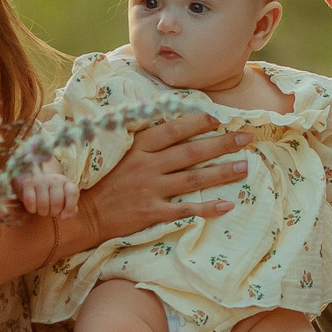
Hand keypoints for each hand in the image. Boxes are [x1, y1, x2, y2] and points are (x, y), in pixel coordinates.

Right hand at [16, 169, 78, 220]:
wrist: (36, 179)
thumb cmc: (53, 195)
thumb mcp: (65, 200)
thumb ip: (71, 210)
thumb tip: (64, 216)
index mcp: (67, 183)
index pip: (72, 193)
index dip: (70, 207)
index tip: (64, 215)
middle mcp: (55, 179)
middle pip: (57, 201)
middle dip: (54, 212)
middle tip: (51, 212)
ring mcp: (41, 180)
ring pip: (43, 202)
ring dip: (43, 212)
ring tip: (43, 210)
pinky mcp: (28, 183)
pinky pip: (30, 201)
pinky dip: (32, 209)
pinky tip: (34, 208)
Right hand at [73, 111, 249, 246]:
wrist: (86, 213)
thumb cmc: (107, 179)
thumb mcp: (123, 151)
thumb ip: (149, 140)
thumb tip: (180, 123)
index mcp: (140, 146)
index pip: (175, 129)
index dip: (199, 122)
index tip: (221, 118)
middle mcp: (147, 165)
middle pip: (191, 152)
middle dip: (222, 144)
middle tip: (246, 139)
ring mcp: (151, 189)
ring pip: (193, 179)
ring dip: (221, 172)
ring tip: (244, 167)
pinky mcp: (152, 212)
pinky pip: (185, 210)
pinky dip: (207, 208)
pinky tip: (227, 205)